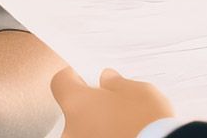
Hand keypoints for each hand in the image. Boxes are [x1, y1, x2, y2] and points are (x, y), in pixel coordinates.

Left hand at [51, 67, 173, 137]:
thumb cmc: (147, 121)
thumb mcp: (136, 90)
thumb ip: (115, 83)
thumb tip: (106, 80)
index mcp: (76, 104)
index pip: (60, 82)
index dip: (73, 76)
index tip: (86, 76)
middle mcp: (70, 130)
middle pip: (72, 110)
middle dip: (90, 106)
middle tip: (113, 104)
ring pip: (82, 131)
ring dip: (97, 127)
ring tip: (123, 125)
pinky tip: (124, 136)